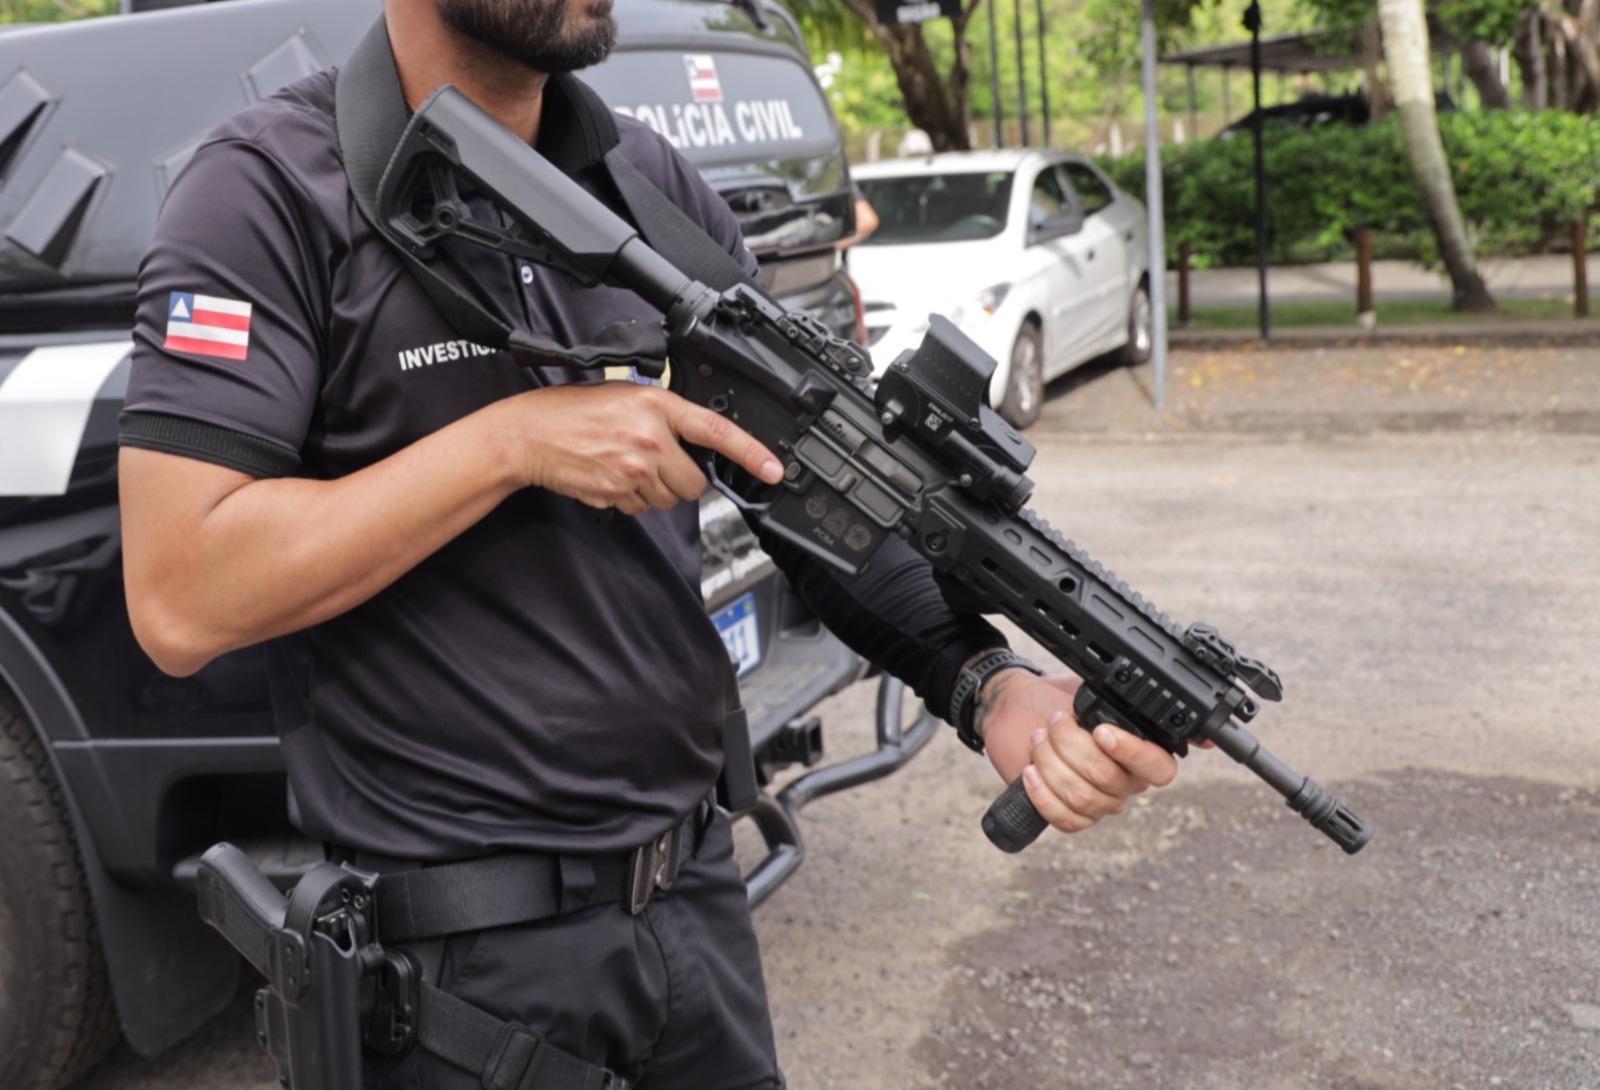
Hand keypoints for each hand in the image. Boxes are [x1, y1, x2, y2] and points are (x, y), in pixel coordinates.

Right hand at [498, 382, 783, 513]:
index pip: (716, 431)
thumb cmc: (573, 411)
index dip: (750, 452)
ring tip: (625, 464)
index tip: (773, 469)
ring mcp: (633, 469)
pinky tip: (611, 476)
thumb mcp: (626, 395)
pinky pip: (642, 509)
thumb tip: (695, 440)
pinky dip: (631, 499)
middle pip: (694, 483)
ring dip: (655, 490)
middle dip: (681, 478)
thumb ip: (664, 414)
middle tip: (654, 460)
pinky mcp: (617, 494)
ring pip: (669, 499)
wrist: (529, 434)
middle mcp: (650, 438)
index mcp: (656, 405)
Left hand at [978, 671, 1177, 833]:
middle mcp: (1125, 781)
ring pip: (1082, 797)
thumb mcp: (1084, 690)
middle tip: (1055, 722)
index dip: (1133, 753)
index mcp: (1139, 750)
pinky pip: (1065, 818)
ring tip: (1038, 739)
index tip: (1100, 732)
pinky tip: (1030, 771)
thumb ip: (1108, 701)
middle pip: (1109, 778)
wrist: (1015, 711)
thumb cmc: (1052, 699)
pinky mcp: (1072, 815)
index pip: (1159, 768)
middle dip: (1072, 746)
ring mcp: (1099, 802)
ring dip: (1052, 763)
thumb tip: (1121, 701)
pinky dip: (1043, 794)